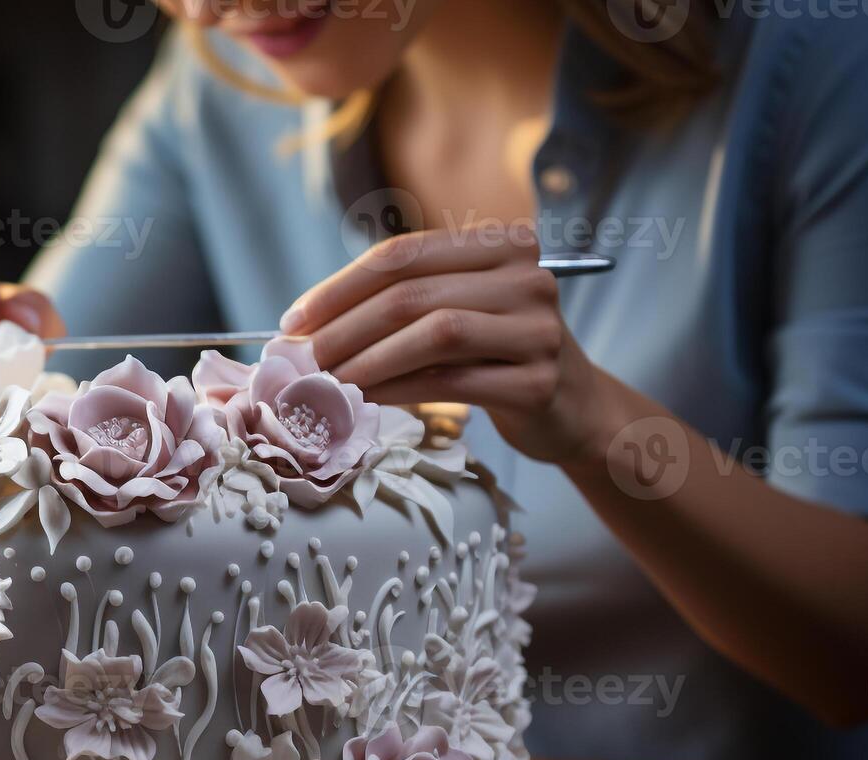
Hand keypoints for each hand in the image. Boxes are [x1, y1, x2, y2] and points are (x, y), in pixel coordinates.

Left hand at [280, 228, 618, 463]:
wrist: (574, 409)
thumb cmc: (496, 354)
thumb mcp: (458, 309)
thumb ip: (399, 303)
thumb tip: (305, 329)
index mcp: (502, 243)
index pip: (403, 254)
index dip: (339, 287)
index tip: (294, 320)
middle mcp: (527, 276)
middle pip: (412, 294)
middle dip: (344, 328)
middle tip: (301, 360)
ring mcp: (538, 328)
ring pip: (434, 335)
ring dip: (368, 361)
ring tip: (327, 384)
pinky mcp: (538, 381)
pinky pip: (451, 381)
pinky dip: (398, 391)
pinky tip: (365, 401)